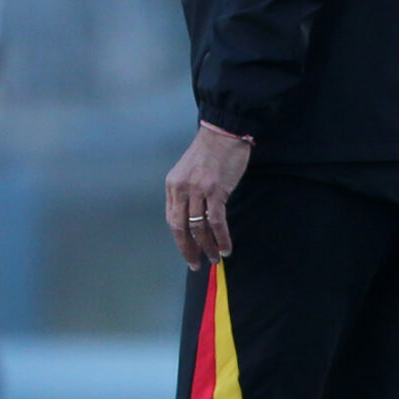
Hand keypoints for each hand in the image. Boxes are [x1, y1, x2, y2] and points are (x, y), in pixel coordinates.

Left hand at [164, 123, 251, 268]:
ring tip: (215, 258)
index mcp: (172, 186)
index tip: (188, 253)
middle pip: (181, 227)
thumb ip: (187, 193)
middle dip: (188, 249)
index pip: (172, 220)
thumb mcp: (188, 173)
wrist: (223, 133)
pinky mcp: (216, 190)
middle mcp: (181, 189)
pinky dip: (221, 237)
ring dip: (207, 246)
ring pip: (199, 227)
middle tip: (196, 264)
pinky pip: (216, 221)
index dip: (180, 240)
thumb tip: (192, 219)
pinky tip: (226, 247)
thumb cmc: (209, 153)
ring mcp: (198, 190)